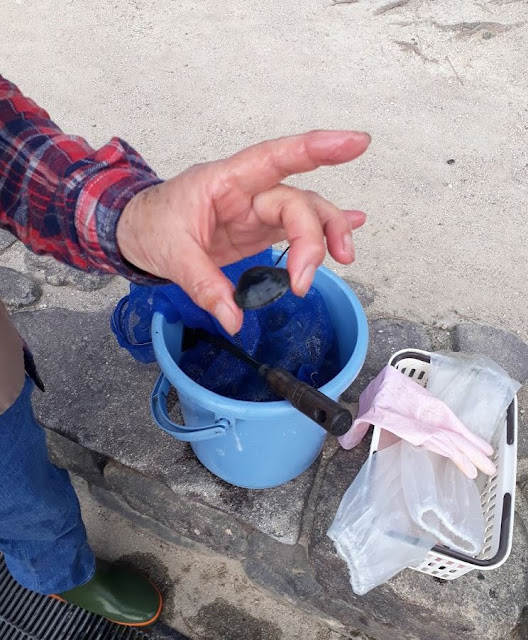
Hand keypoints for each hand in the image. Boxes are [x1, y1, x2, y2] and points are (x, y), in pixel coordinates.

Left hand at [117, 130, 370, 334]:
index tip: (356, 143)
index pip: (276, 157)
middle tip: (302, 281)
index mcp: (225, 182)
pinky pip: (297, 228)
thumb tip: (233, 318)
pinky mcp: (259, 230)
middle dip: (311, 238)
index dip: (316, 148)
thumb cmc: (151, 227)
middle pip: (297, 202)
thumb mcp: (170, 254)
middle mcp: (248, 192)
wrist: (138, 231)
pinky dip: (324, 230)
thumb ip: (203, 284)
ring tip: (342, 260)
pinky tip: (350, 234)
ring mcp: (256, 211)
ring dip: (326, 236)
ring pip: (305, 214)